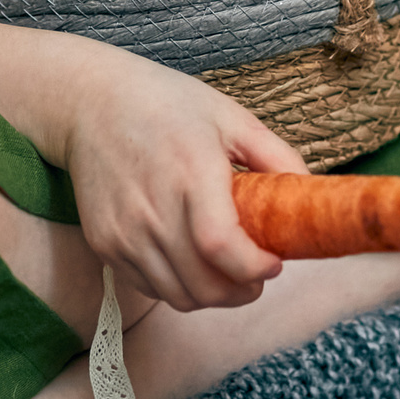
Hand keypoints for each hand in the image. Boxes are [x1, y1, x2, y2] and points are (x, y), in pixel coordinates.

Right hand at [57, 46, 307, 311]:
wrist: (90, 102)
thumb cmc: (165, 104)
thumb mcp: (229, 116)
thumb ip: (275, 155)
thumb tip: (309, 193)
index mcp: (190, 173)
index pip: (222, 248)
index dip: (255, 268)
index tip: (275, 262)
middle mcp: (152, 209)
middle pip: (203, 286)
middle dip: (242, 291)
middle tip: (258, 275)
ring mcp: (124, 232)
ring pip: (178, 296)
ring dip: (212, 296)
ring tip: (228, 274)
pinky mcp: (104, 243)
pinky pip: (149, 287)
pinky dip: (177, 287)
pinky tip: (190, 262)